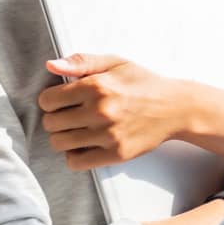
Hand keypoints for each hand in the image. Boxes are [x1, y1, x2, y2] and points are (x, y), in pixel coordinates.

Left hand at [39, 53, 185, 169]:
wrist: (176, 108)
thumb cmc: (144, 84)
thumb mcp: (115, 63)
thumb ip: (81, 62)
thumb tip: (50, 66)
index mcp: (96, 86)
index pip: (47, 101)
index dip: (50, 101)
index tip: (61, 102)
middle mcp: (100, 111)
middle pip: (51, 123)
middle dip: (56, 119)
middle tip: (70, 117)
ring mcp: (108, 135)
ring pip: (60, 143)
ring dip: (63, 138)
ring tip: (76, 131)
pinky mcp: (117, 154)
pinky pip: (77, 162)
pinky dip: (74, 156)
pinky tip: (84, 146)